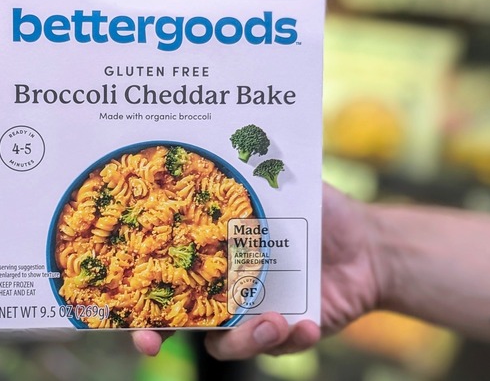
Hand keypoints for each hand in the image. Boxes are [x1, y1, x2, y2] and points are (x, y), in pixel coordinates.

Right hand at [132, 182, 382, 358]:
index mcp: (211, 254)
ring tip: (271, 323)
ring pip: (226, 343)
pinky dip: (290, 340)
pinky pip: (278, 348)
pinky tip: (306, 325)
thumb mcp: (283, 185)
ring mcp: (252, 315)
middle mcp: (223, 290)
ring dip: (242, 339)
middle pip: (177, 322)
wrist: (366, 244)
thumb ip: (254, 172)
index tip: (123, 312)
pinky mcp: (287, 333)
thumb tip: (227, 140)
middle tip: (151, 344)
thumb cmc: (318, 211)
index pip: (163, 278)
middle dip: (157, 337)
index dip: (138, 298)